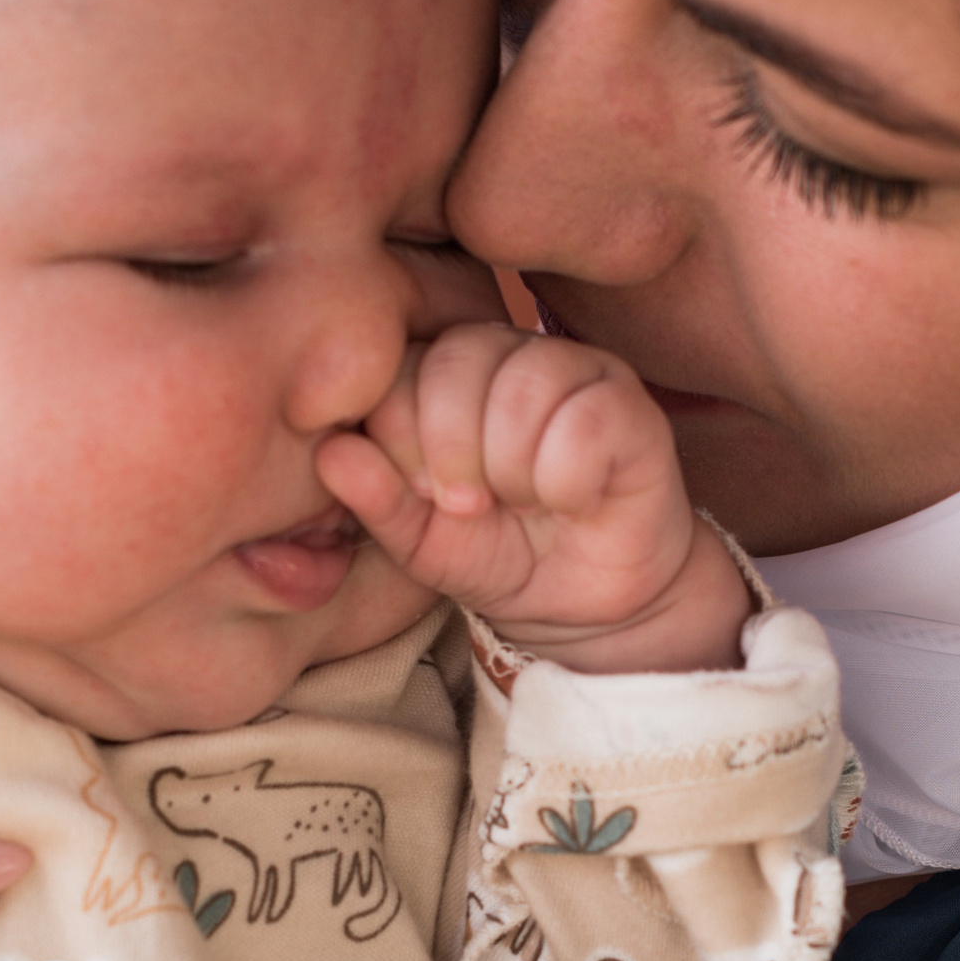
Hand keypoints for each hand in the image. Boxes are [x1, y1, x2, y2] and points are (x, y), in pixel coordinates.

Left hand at [317, 325, 749, 670]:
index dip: (402, 437)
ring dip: (514, 470)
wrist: (585, 606)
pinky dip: (568, 479)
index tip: (424, 495)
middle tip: (470, 506)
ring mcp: (574, 369)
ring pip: (523, 387)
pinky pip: (586, 419)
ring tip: (524, 503)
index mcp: (443, 373)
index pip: (401, 366)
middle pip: (455, 362)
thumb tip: (329, 452)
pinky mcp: (630, 403)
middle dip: (452, 453)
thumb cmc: (500, 556)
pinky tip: (574, 500)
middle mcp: (507, 354)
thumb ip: (375, 498)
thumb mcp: (422, 542)